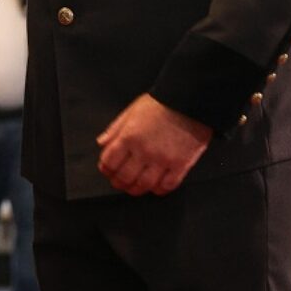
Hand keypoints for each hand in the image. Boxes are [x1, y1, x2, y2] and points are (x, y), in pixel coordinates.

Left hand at [96, 95, 211, 195]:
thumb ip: (115, 129)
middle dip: (118, 182)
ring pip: (144, 185)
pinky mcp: (180, 165)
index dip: (106, 169)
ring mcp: (163, 160)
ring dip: (136, 189)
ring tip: (135, 187)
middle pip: (125, 177)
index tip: (107, 170)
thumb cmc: (160, 104)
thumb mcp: (131, 110)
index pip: (110, 162)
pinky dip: (159, 189)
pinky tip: (156, 186)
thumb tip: (102, 143)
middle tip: (119, 182)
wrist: (188, 101)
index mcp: (129, 137)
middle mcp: (144, 151)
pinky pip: (167, 186)